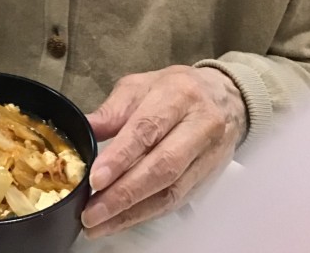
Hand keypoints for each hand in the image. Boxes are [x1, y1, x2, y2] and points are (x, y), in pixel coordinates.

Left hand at [82, 65, 246, 238]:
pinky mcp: (208, 177)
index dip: (120, 157)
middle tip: (92, 211)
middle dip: (124, 194)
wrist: (225, 97)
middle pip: (162, 167)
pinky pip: (176, 201)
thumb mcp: (140, 86)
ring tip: (99, 223)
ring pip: (171, 190)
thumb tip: (85, 129)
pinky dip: (146, 214)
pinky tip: (122, 220)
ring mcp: (207, 155)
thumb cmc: (176, 89)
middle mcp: (199, 125)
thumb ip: (113, 110)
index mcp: (178, 94)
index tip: (95, 179)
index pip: (147, 129)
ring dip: (132, 212)